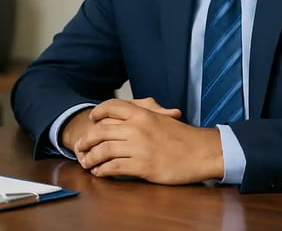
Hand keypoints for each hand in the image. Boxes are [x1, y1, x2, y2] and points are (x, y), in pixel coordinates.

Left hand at [74, 99, 223, 184]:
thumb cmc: (183, 136)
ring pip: (104, 150)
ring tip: (86, 162)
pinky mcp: (142, 166)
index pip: (111, 107)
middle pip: (101, 131)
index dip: (98, 112)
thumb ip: (145, 112)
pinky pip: (114, 168)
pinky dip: (103, 170)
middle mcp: (137, 128)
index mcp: (142, 113)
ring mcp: (138, 147)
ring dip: (91, 157)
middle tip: (80, 146)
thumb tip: (128, 112)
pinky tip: (100, 172)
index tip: (91, 119)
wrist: (202, 152)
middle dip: (86, 139)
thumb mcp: (163, 117)